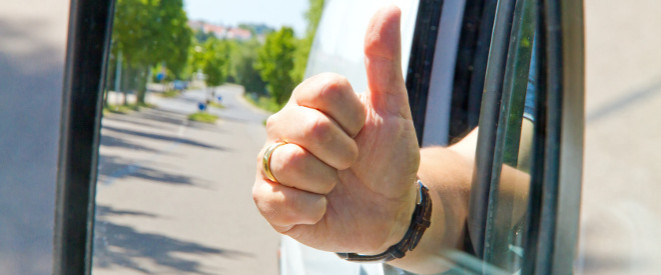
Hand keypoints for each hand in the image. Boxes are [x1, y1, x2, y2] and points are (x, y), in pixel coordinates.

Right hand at [252, 5, 419, 254]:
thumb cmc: (387, 159)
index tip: (361, 131)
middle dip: (344, 153)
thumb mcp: (392, 112)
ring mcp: (271, 163)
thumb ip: (384, 62)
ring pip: (291, 162)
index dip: (353, 118)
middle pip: (308, 127)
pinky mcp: (266, 200)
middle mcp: (283, 127)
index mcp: (309, 101)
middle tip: (350, 163)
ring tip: (333, 185)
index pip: (325, 91)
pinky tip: (320, 207)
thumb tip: (389, 8)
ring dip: (328, 182)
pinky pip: (278, 200)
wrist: (388, 212)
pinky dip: (312, 209)